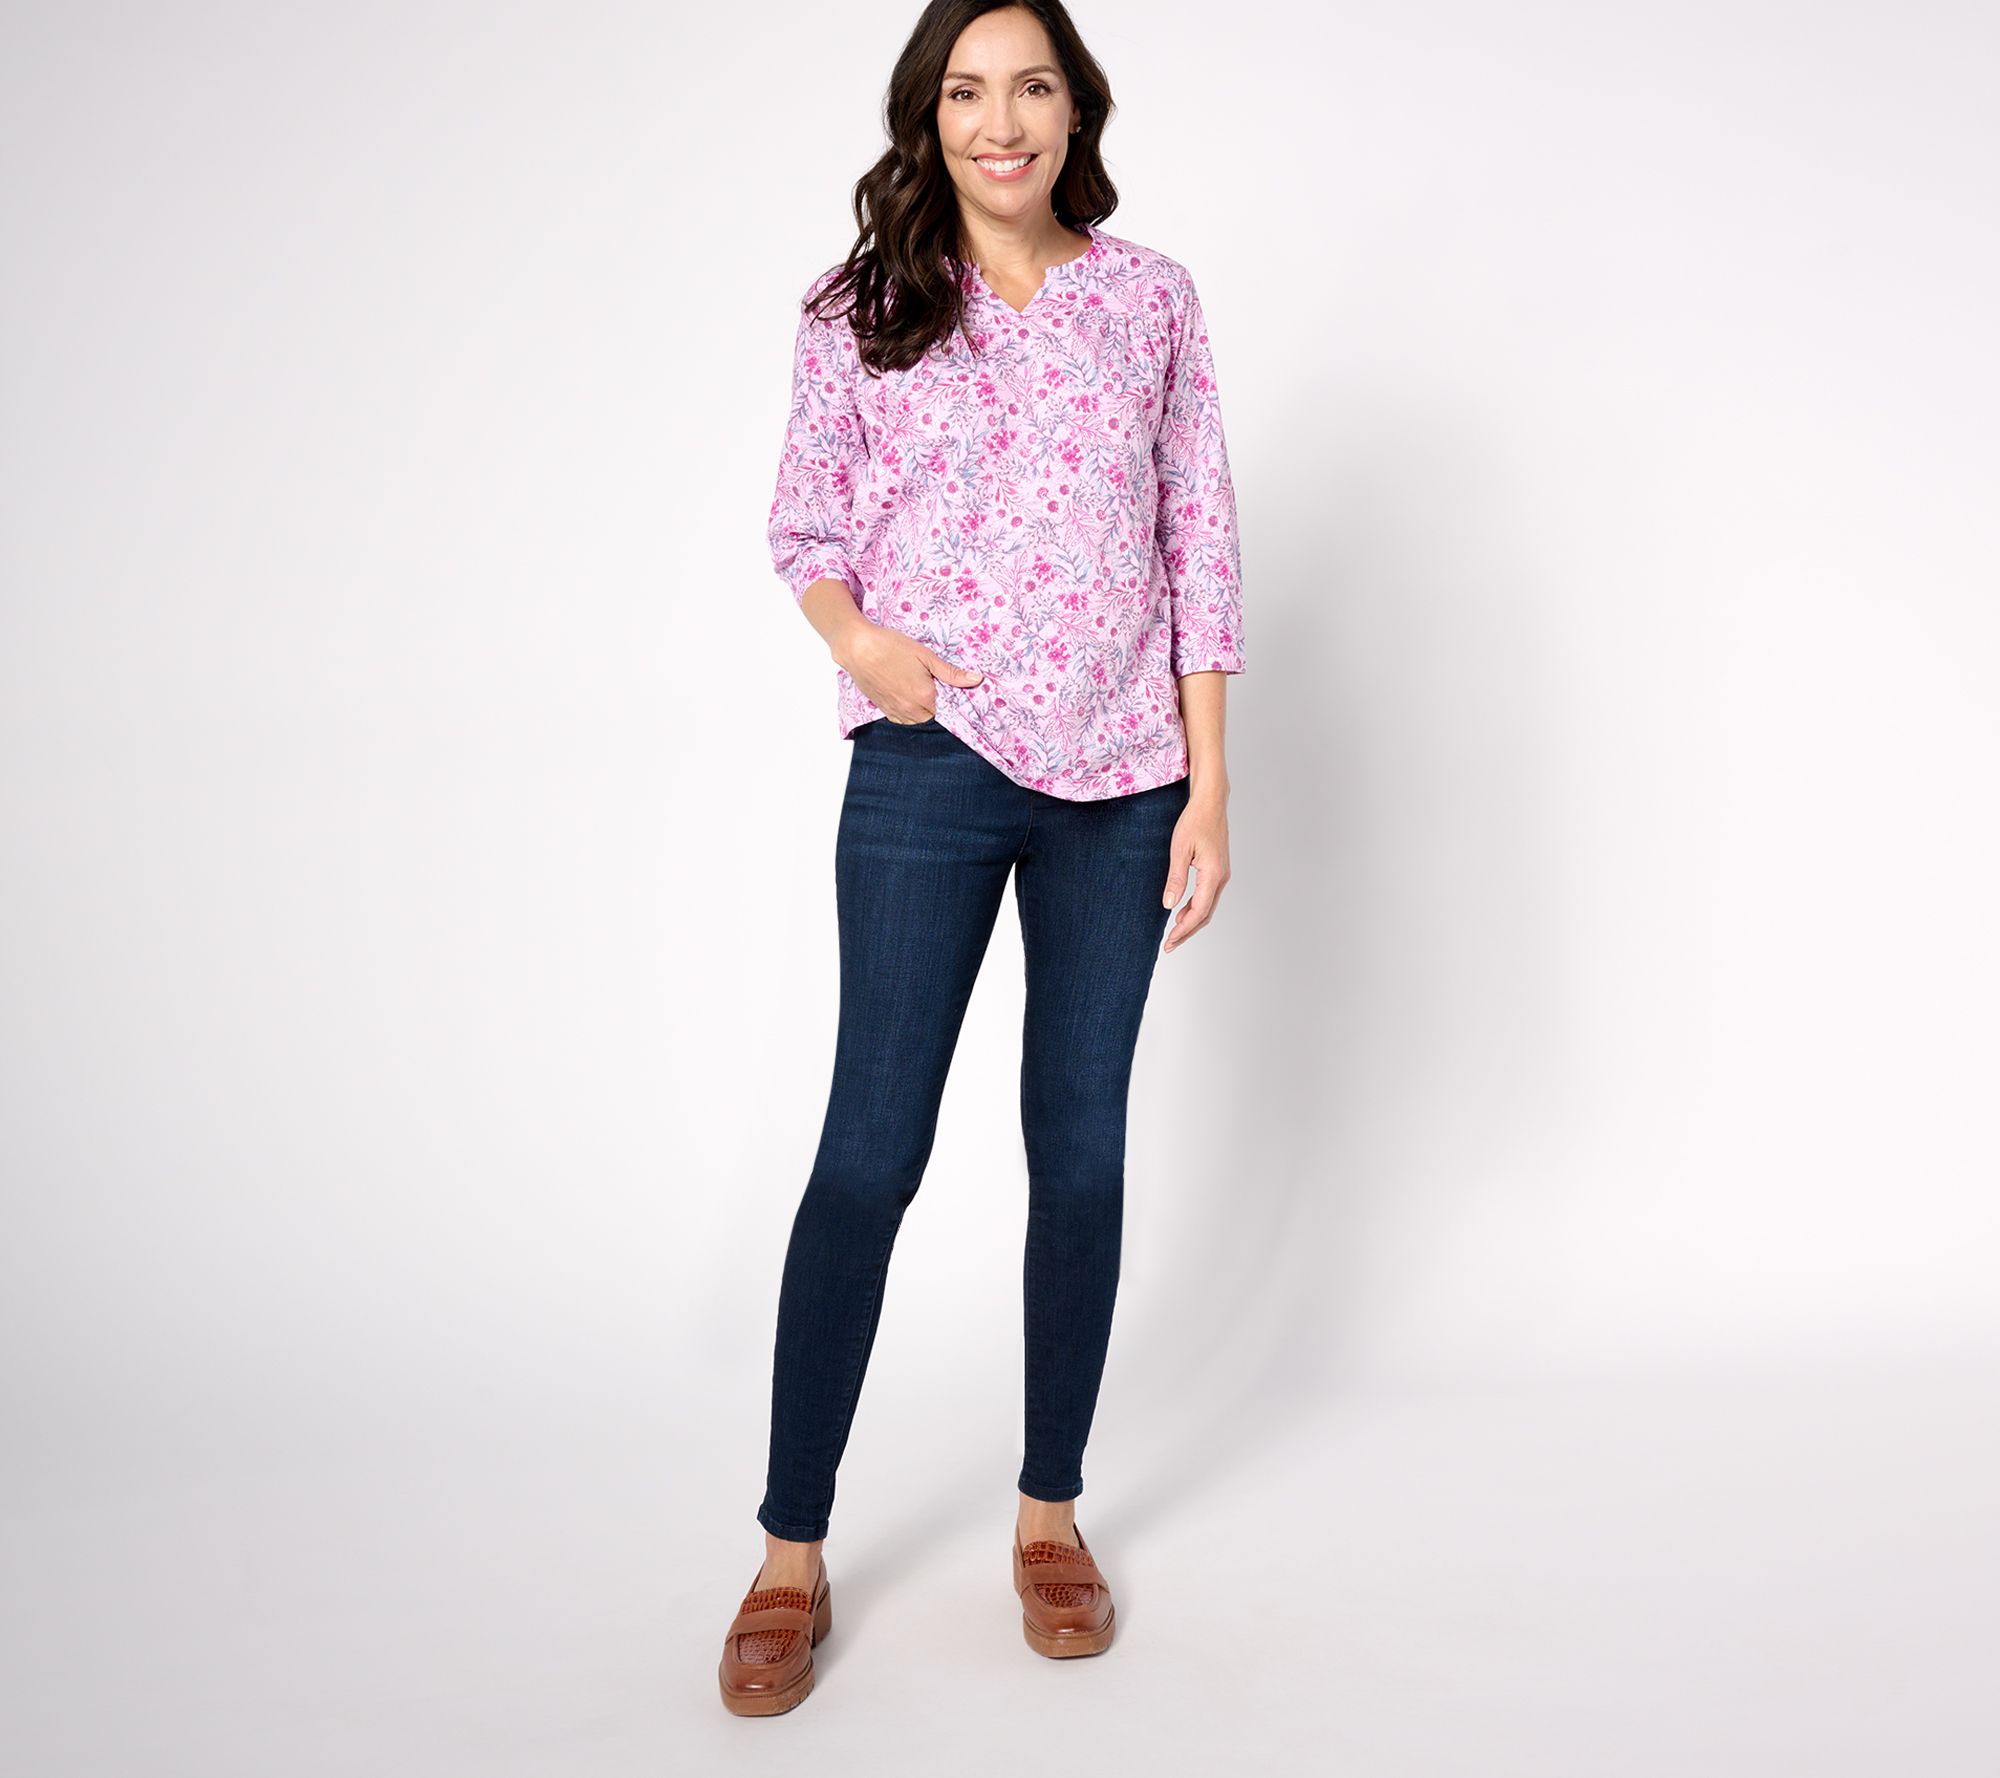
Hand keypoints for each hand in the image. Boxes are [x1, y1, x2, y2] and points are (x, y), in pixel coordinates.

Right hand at [834, 619, 982, 723]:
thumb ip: (951, 673)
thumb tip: (976, 680)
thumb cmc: (891, 647)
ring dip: (919, 709)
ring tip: (913, 686)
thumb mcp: (926, 656)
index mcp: (925, 697)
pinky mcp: (882, 709)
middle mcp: (910, 709)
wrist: (858, 648)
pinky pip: (900, 718)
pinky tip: (903, 692)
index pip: (946, 709)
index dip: (946, 697)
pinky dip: (905, 710)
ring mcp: (895, 711)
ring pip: (915, 719)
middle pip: (931, 715)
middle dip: (932, 703)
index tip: (942, 685)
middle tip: (927, 682)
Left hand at [1161, 791, 1229, 952]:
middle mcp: (1221, 877)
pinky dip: (1195, 908)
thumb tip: (1169, 905)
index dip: (1184, 929)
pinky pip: (1208, 896)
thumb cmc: (1195, 821)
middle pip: (1205, 914)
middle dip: (1187, 932)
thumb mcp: (1179, 849)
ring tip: (1173, 933)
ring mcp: (1222, 874)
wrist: (1211, 803)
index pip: (1199, 911)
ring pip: (1208, 907)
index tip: (1169, 941)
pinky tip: (1182, 912)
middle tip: (1169, 945)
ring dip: (1191, 921)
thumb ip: (1176, 879)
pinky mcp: (1218, 870)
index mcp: (1213, 874)